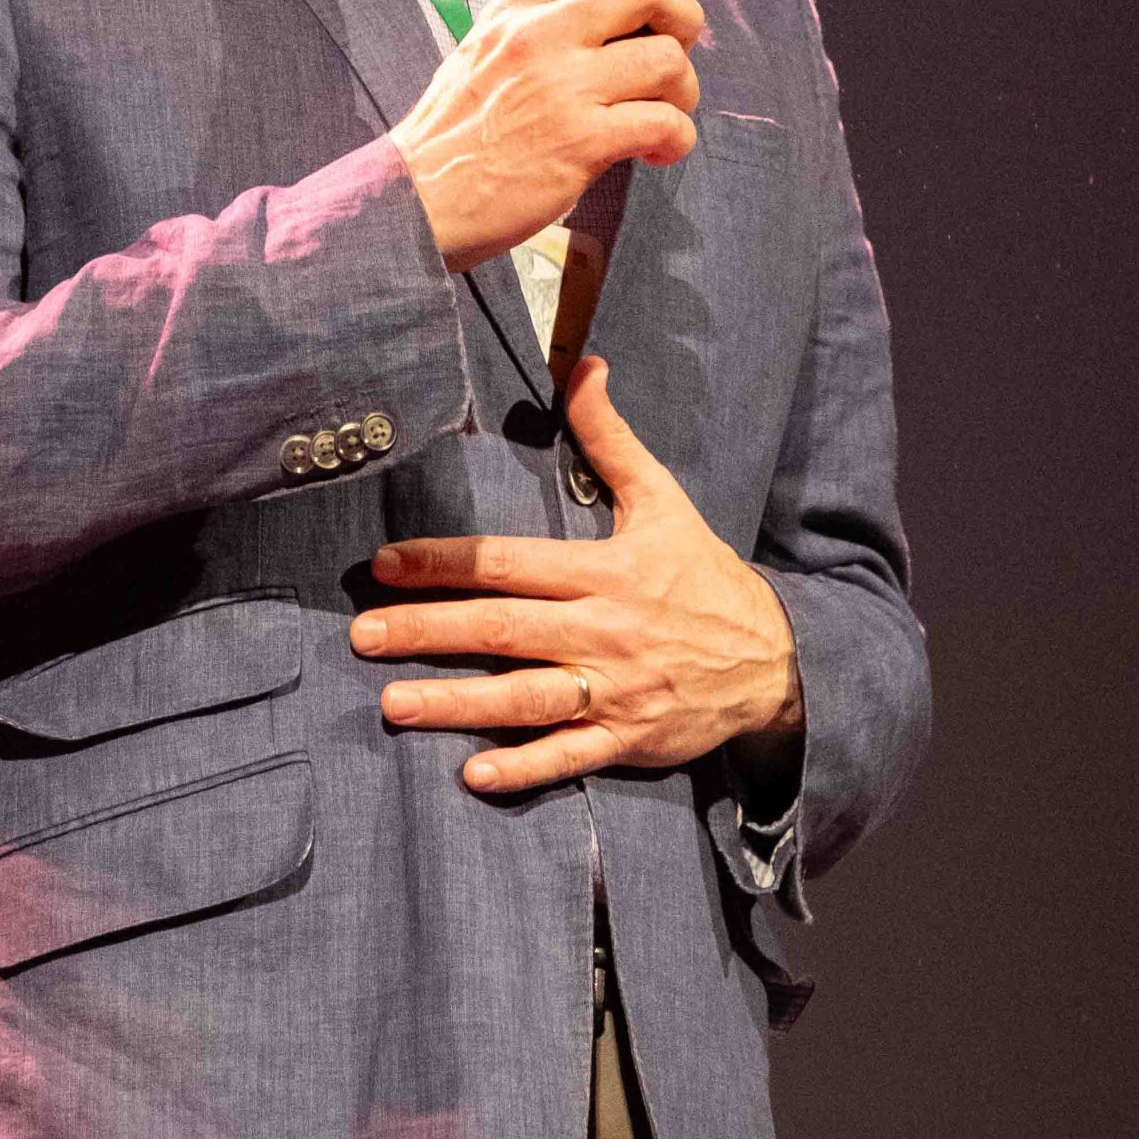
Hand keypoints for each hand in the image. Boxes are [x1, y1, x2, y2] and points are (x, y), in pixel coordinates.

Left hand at [349, 356, 804, 793]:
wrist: (775, 658)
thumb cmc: (704, 575)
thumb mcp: (663, 499)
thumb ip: (612, 438)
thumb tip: (583, 365)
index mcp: (606, 571)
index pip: (512, 563)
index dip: (447, 563)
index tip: (387, 564)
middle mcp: (604, 631)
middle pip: (506, 631)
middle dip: (430, 632)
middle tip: (363, 636)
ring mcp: (616, 690)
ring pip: (527, 700)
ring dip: (459, 704)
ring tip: (395, 705)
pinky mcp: (630, 740)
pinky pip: (571, 757)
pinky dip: (525, 768)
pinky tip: (474, 773)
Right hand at [389, 0, 703, 273]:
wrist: (418, 200)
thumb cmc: (451, 137)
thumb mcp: (481, 54)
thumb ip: (536, 29)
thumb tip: (601, 22)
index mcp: (515, 11)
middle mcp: (540, 38)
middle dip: (684, 13)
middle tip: (678, 45)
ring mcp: (563, 88)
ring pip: (666, 58)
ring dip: (684, 88)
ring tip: (666, 111)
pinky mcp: (582, 141)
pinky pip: (664, 123)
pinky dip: (676, 138)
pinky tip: (655, 151)